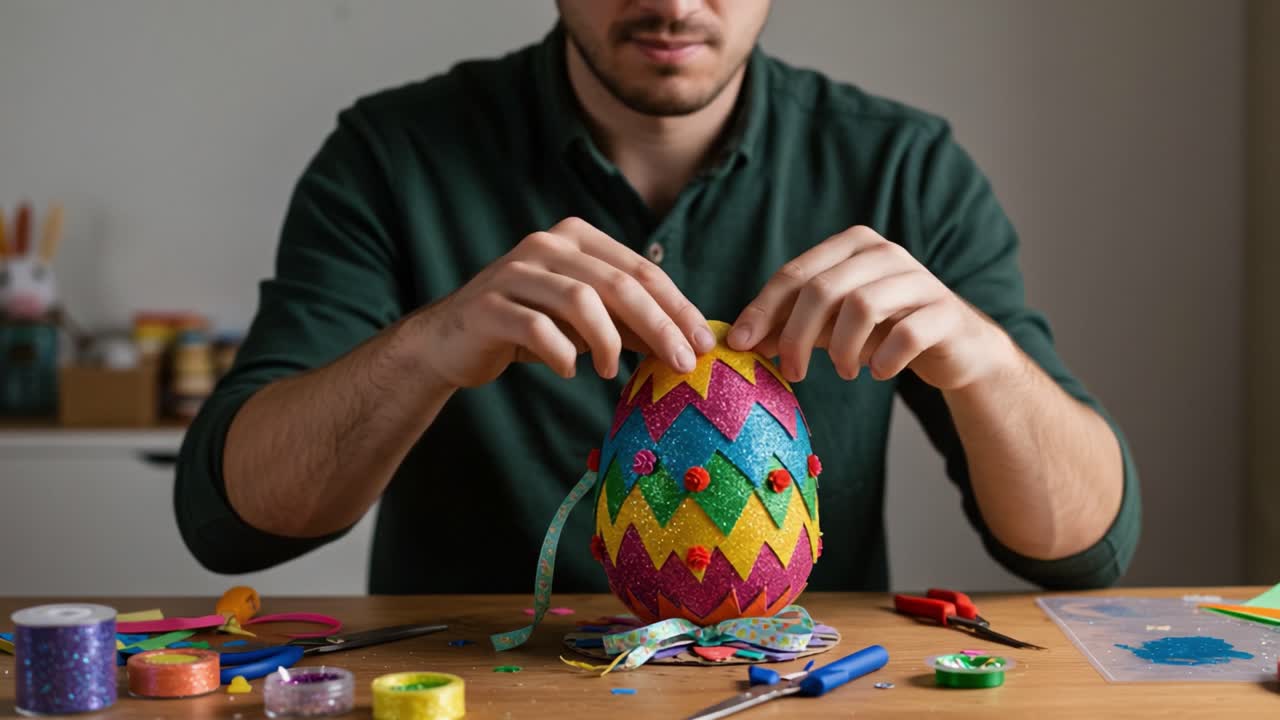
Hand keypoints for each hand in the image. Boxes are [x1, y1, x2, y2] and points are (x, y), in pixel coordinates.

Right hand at [415, 217, 715, 388]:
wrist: (451, 341)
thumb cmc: (528, 328)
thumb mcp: (585, 322)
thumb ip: (628, 322)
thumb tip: (687, 343)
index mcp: (575, 238)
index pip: (640, 270)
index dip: (676, 307)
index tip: (704, 343)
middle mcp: (546, 245)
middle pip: (618, 284)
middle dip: (658, 326)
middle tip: (681, 363)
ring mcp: (515, 272)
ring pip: (581, 300)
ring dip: (608, 341)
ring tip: (613, 372)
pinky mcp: (489, 305)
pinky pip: (537, 327)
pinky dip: (561, 352)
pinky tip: (571, 370)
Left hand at [726, 225, 1015, 389]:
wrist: (954, 347)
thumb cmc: (883, 331)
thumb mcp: (830, 326)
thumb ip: (791, 326)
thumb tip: (742, 340)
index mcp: (852, 245)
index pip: (795, 273)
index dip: (762, 310)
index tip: (740, 344)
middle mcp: (885, 253)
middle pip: (823, 289)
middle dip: (796, 335)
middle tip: (792, 372)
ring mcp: (919, 279)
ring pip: (862, 306)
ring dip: (841, 349)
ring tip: (841, 372)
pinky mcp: (945, 312)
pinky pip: (906, 335)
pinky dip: (883, 360)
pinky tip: (878, 372)